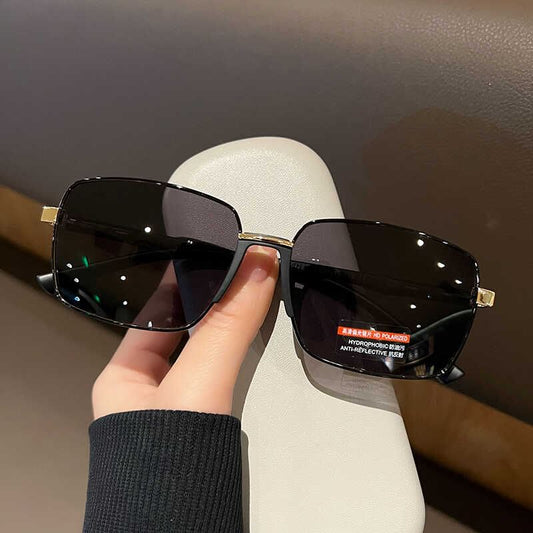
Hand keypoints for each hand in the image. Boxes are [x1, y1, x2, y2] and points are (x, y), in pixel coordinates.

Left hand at [91, 246, 278, 418]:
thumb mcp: (198, 384)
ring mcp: (176, 409)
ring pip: (206, 353)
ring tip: (249, 296)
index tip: (209, 255)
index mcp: (122, 378)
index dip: (182, 281)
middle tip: (239, 272)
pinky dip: (238, 359)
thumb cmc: (168, 469)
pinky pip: (221, 376)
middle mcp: (146, 391)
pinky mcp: (204, 425)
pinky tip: (251, 344)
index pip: (153, 311)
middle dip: (212, 303)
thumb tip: (256, 269)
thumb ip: (227, 326)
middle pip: (183, 329)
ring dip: (228, 331)